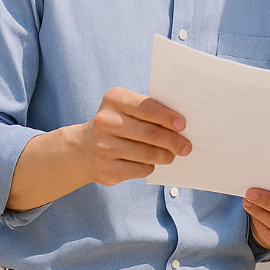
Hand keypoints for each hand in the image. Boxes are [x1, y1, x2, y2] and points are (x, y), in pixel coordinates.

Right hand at [72, 87, 190, 186]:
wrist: (83, 148)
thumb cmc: (117, 124)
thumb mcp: (127, 108)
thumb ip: (149, 111)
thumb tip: (180, 126)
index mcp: (114, 100)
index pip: (147, 107)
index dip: (167, 117)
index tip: (182, 125)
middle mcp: (105, 122)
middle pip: (149, 133)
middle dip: (173, 141)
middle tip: (185, 146)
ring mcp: (103, 147)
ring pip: (147, 154)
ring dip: (165, 155)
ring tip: (172, 155)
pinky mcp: (106, 170)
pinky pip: (140, 169)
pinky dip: (150, 166)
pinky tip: (151, 162)